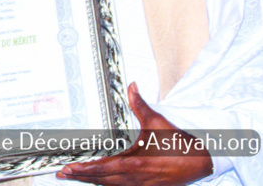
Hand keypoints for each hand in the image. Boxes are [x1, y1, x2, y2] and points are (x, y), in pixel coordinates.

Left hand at [57, 83, 212, 185]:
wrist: (200, 162)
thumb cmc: (178, 144)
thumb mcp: (157, 122)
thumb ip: (140, 105)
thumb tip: (131, 86)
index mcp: (135, 163)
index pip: (103, 168)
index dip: (85, 170)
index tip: (69, 168)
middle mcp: (135, 178)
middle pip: (102, 180)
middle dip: (82, 177)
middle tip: (62, 173)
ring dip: (92, 182)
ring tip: (75, 176)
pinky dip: (107, 185)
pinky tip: (99, 182)